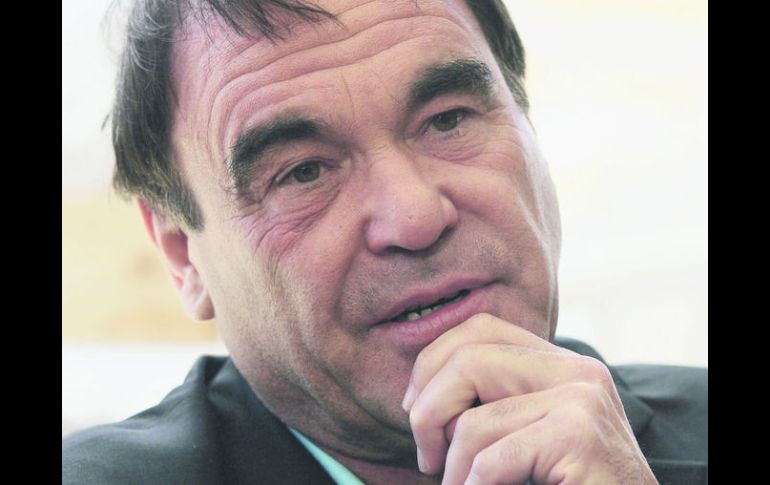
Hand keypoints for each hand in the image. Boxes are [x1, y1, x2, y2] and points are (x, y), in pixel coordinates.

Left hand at [401, 313, 657, 484]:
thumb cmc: (571, 482)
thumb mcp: (530, 432)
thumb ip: (495, 403)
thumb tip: (418, 396)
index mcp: (563, 363)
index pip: (480, 328)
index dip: (432, 363)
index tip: (416, 408)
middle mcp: (578, 370)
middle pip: (468, 359)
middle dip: (428, 411)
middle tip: (427, 457)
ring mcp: (582, 399)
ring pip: (474, 421)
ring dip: (452, 468)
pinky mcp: (578, 437)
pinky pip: (493, 460)